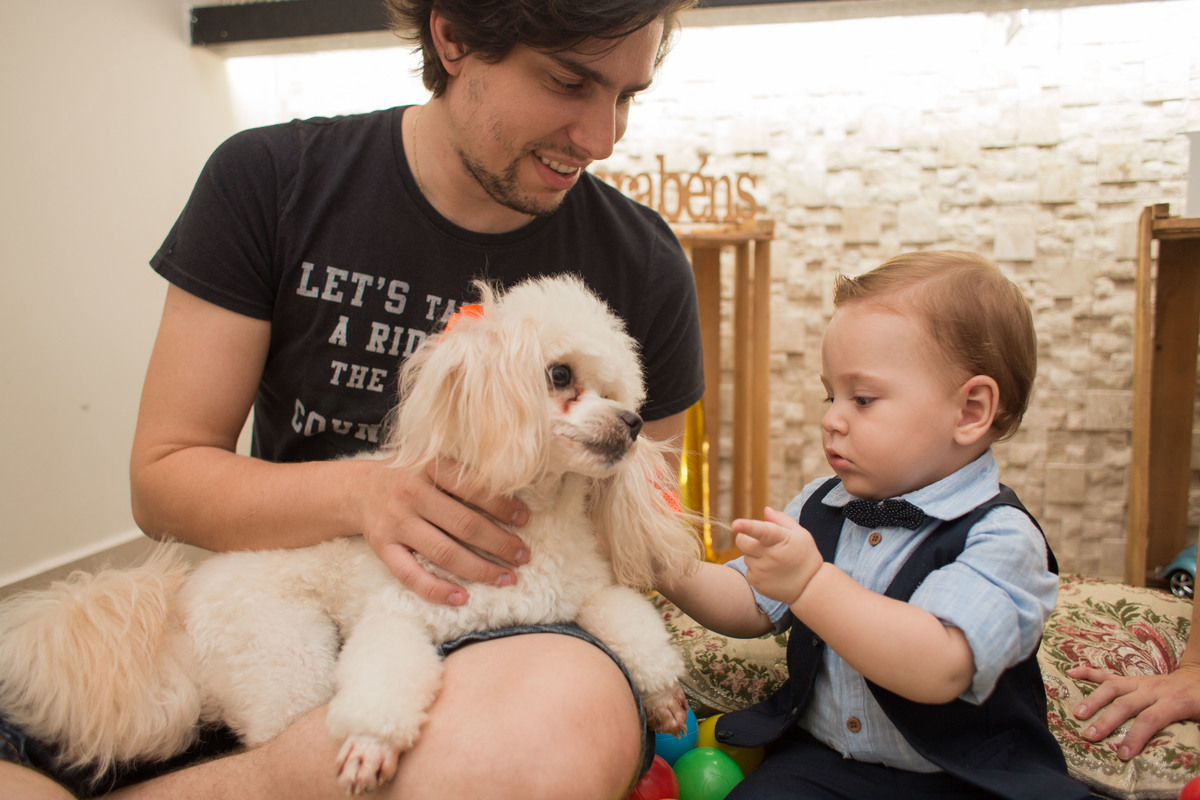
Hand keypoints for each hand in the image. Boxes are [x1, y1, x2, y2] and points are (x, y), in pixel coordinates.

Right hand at [360, 457, 528, 606]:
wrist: (358, 488)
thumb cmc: (411, 476)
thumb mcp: (434, 462)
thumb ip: (466, 474)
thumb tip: (514, 498)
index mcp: (430, 466)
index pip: (474, 488)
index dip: (503, 506)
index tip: (524, 520)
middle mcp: (412, 493)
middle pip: (465, 525)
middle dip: (500, 544)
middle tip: (523, 556)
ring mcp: (396, 523)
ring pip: (444, 552)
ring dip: (480, 569)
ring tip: (506, 578)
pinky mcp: (383, 548)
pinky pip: (411, 575)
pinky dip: (437, 590)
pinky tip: (462, 598)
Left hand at [732, 507, 822, 606]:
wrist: (810, 586)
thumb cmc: (805, 555)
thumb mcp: (800, 534)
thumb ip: (781, 520)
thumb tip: (765, 510)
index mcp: (781, 541)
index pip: (762, 532)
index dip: (747, 527)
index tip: (735, 524)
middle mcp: (770, 557)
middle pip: (742, 541)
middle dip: (745, 537)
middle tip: (761, 542)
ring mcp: (762, 572)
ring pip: (745, 555)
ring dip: (754, 554)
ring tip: (773, 560)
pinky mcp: (756, 583)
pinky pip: (748, 570)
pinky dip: (756, 568)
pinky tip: (771, 571)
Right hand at [1069, 661, 1199, 758]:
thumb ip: (1195, 734)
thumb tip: (1184, 755)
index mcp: (1173, 701)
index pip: (1150, 719)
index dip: (1135, 737)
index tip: (1123, 755)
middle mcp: (1153, 689)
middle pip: (1126, 704)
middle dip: (1106, 720)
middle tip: (1090, 736)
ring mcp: (1141, 681)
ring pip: (1113, 687)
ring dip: (1093, 700)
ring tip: (1078, 713)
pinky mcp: (1132, 679)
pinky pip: (1108, 674)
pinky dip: (1089, 673)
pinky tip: (1071, 671)